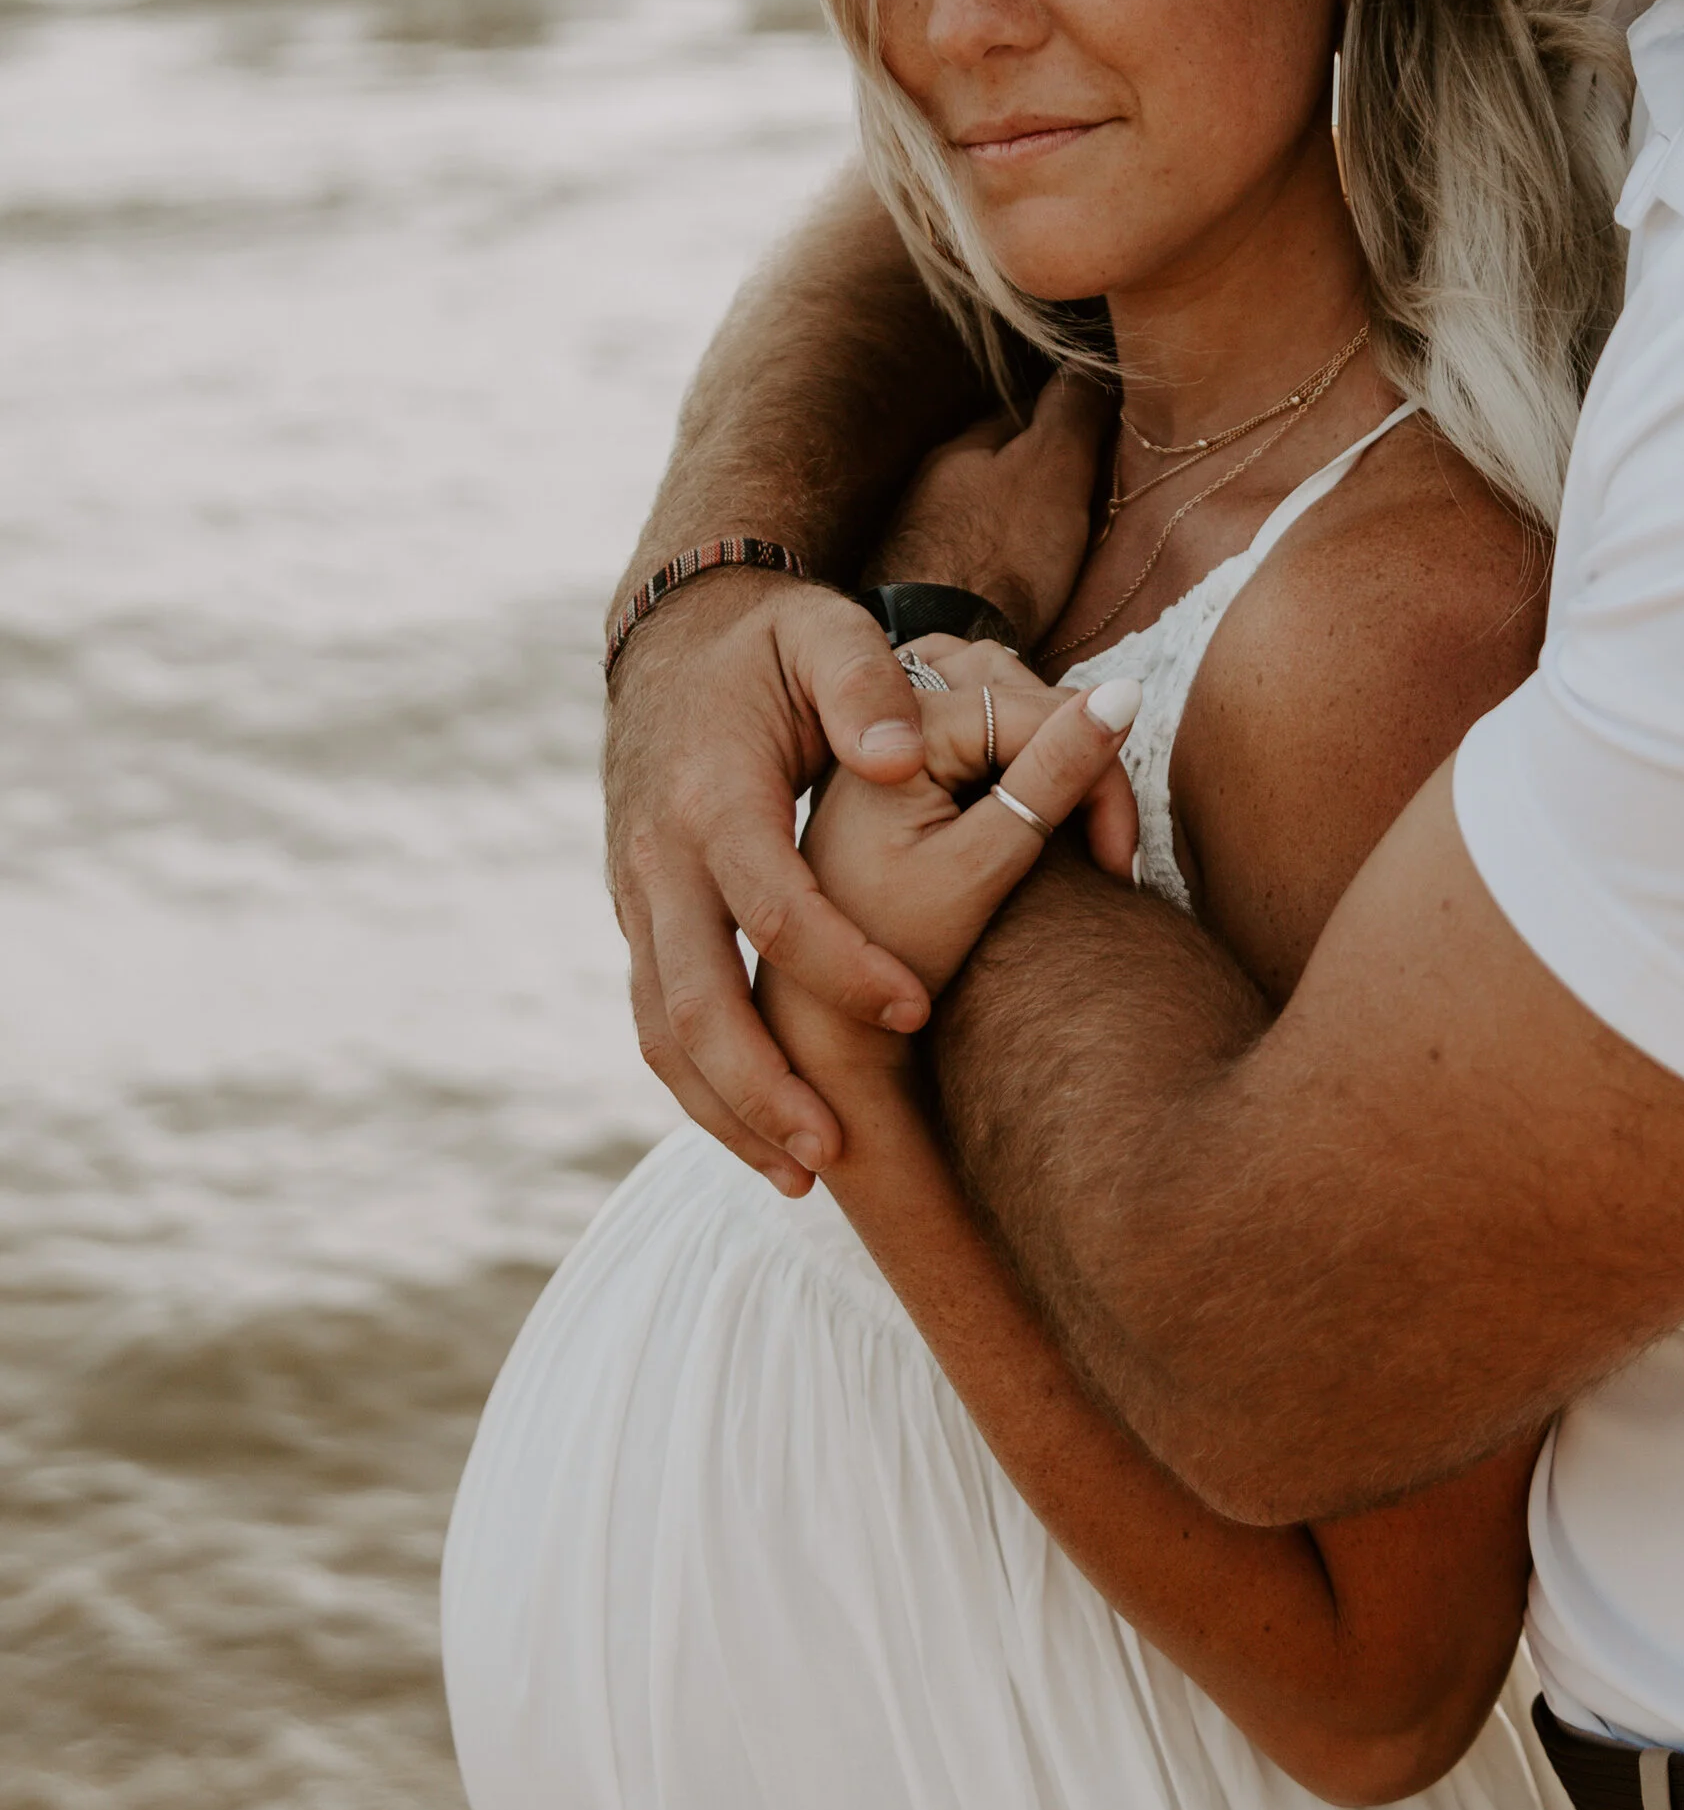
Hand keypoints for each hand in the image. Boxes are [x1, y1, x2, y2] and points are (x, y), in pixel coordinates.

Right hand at [605, 566, 944, 1193]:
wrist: (674, 638)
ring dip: (724, 1110)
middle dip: (761, 1085)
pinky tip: (760, 1138)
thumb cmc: (773, 642)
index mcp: (713, 794)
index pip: (772, 900)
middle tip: (836, 1151)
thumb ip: (866, 687)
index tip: (918, 1008)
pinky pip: (656, 1021)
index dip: (841, 961)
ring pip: (662, 1029)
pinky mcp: (640, 919)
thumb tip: (900, 757)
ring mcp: (639, 895)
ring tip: (802, 1176)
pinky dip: (700, 1088)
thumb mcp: (825, 632)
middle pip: (694, 997)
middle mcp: (661, 856)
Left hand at [788, 660, 1143, 1003]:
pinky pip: (988, 730)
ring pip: (1013, 706)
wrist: (822, 1004)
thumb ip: (1053, 778)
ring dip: (1057, 761)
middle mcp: (893, 710)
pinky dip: (1025, 765)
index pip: (1040, 713)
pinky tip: (1035, 821)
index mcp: (903, 728)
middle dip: (1084, 770)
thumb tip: (1127, 692)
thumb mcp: (981, 868)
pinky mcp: (907, 754)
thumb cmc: (893, 951)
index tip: (1118, 867)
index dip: (1101, 781)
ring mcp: (899, 728)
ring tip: (1074, 839)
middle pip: (1028, 700)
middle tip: (1107, 860)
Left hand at [879, 376, 1109, 650]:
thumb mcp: (1053, 468)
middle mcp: (930, 486)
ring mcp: (917, 539)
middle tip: (1086, 489)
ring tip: (1055, 540)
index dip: (1066, 418)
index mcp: (963, 447)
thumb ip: (1072, 412)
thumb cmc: (1002, 550)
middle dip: (1035, 471)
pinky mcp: (919, 591)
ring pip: (980, 513)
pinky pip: (969, 560)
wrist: (941, 642)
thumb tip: (1089, 362)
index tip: (1101, 432)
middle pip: (997, 466)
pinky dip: (996, 561)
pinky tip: (1016, 583)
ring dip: (1013, 519)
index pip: (1021, 412)